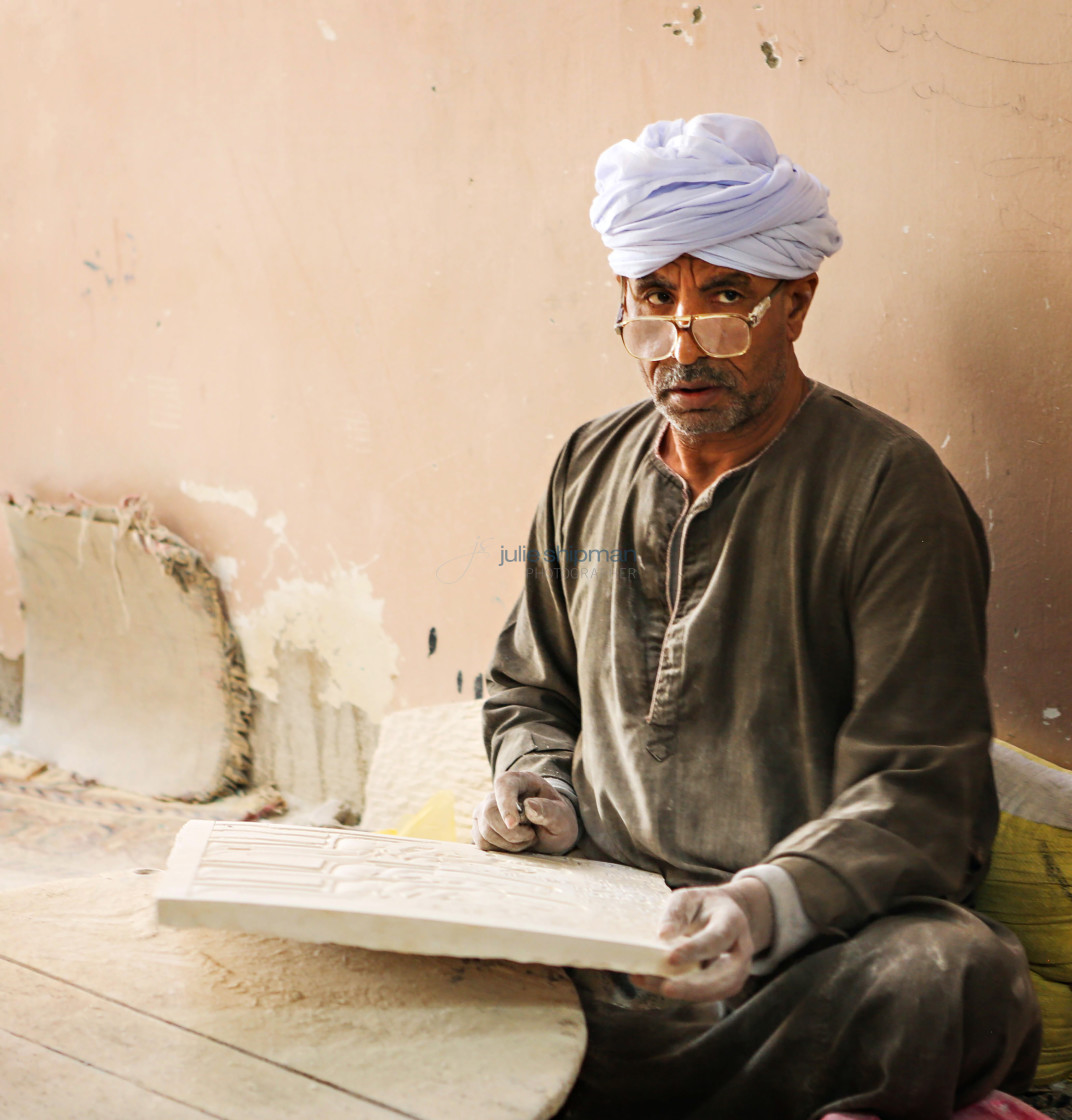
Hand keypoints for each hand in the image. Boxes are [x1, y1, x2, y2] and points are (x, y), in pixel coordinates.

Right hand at [472, 771, 578, 854]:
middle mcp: (499, 792)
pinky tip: (514, 845)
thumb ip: (549, 811)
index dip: (505, 804)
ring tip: (527, 839)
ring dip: (508, 843)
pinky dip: (499, 849)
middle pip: (489, 811)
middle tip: (531, 836)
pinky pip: (481, 842)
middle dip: (510, 833)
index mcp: (521, 781)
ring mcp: (486, 808)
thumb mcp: (562, 818)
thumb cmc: (557, 821)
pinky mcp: (481, 826)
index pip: (504, 784)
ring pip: (485, 830)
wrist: (551, 833)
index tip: (513, 824)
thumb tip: (529, 805)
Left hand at [631, 879, 772, 1002]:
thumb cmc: (703, 905)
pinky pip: (709, 994)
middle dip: (695, 985)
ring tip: (658, 987)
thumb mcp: (688, 897)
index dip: (695, 950)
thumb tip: (663, 935)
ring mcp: (738, 969)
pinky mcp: (728, 983)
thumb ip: (676, 913)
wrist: (725, 913)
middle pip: (726, 975)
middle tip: (666, 988)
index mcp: (732, 921)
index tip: (671, 958)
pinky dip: (685, 994)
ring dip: (689, 994)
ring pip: (720, 990)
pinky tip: (659, 986)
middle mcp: (741, 949)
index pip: (716, 938)